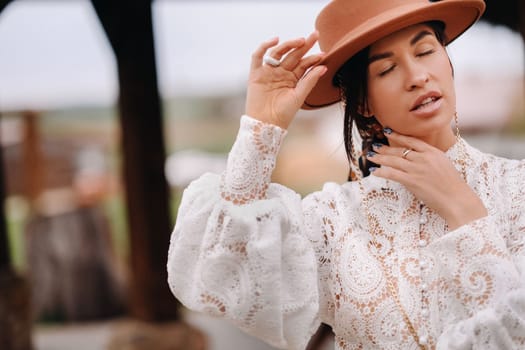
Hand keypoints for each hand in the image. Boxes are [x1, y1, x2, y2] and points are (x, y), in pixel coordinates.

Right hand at [245, 32, 326, 128]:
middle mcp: (281, 73)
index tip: (323, 53)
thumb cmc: (284, 114)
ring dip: (289, 44)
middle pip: (293, 55)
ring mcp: (268, 72)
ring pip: (278, 53)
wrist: (266, 124)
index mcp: (292, 79)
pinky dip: (264, 46)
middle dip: (304, 45)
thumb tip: (324, 66)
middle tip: (315, 35)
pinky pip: (258, 56)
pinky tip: (275, 40)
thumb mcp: (299, 96)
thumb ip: (310, 80)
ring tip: (300, 41)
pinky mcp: (256, 74)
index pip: (304, 64)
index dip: (313, 58)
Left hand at [367, 131, 486, 229]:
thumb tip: (417, 157)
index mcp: (433, 152)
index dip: (397, 136)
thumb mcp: (443, 165)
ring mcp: (417, 169)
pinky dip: (381, 172)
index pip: (411, 140)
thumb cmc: (452, 186)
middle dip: (385, 148)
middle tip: (374, 146)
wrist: (457, 199)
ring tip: (370, 156)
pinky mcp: (412, 181)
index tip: (386, 132)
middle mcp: (424, 158)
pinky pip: (392, 174)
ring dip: (380, 158)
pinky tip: (374, 171)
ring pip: (394, 160)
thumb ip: (430, 159)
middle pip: (399, 150)